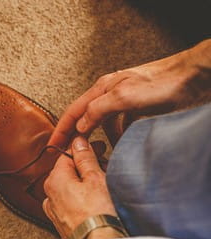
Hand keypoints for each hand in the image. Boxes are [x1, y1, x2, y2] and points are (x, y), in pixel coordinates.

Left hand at [42, 136, 118, 238]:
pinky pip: (69, 202)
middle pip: (66, 171)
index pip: (66, 155)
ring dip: (82, 182)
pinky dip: (79, 197)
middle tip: (104, 165)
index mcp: (54, 179)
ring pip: (68, 187)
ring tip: (102, 184)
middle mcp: (49, 193)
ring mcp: (53, 209)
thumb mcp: (95, 178)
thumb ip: (84, 158)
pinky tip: (93, 201)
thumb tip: (78, 142)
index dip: (83, 149)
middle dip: (84, 166)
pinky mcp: (60, 222)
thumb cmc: (98, 212)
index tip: (98, 147)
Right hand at [48, 39, 210, 147]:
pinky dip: (119, 138)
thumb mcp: (123, 96)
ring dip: (102, 140)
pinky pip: (122, 128)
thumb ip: (98, 110)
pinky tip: (122, 146)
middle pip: (86, 119)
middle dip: (76, 137)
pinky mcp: (139, 110)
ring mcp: (125, 103)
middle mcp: (110, 95)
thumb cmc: (161, 81)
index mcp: (102, 89)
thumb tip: (80, 126)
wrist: (193, 76)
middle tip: (68, 155)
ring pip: (105, 126)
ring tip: (99, 154)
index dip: (60, 129)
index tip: (52, 146)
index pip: (73, 112)